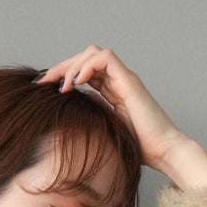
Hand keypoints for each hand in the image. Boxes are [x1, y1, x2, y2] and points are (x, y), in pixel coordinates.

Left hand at [34, 46, 188, 172]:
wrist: (163, 153)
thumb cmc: (139, 149)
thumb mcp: (106, 131)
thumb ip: (93, 115)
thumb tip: (74, 107)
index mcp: (111, 92)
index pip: (83, 72)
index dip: (62, 75)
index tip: (43, 88)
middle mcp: (118, 81)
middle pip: (85, 58)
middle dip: (61, 67)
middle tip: (43, 82)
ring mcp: (124, 78)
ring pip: (93, 53)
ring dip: (73, 65)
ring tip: (62, 86)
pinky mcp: (130, 81)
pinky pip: (106, 58)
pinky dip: (88, 65)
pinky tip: (77, 83)